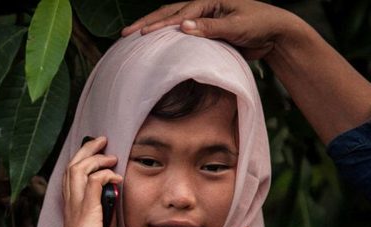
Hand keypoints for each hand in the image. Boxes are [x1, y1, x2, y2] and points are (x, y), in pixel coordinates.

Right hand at [49, 137, 122, 226]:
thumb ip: (106, 213)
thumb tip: (116, 200)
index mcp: (71, 206)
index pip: (71, 174)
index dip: (82, 158)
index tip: (97, 151)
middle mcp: (70, 202)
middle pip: (72, 165)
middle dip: (87, 149)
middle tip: (102, 140)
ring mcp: (76, 205)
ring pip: (79, 168)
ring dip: (96, 159)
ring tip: (111, 157)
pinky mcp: (87, 210)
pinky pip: (94, 182)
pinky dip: (106, 175)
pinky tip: (117, 178)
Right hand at [121, 0, 299, 59]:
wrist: (274, 33)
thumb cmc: (259, 24)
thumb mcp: (236, 26)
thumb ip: (210, 27)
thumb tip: (183, 26)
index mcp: (209, 2)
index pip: (179, 13)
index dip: (161, 24)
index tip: (144, 34)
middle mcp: (202, 9)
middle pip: (168, 13)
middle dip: (147, 23)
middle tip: (126, 33)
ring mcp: (201, 20)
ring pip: (171, 22)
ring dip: (153, 28)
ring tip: (133, 36)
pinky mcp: (204, 34)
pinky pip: (181, 36)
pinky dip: (166, 40)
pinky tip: (154, 47)